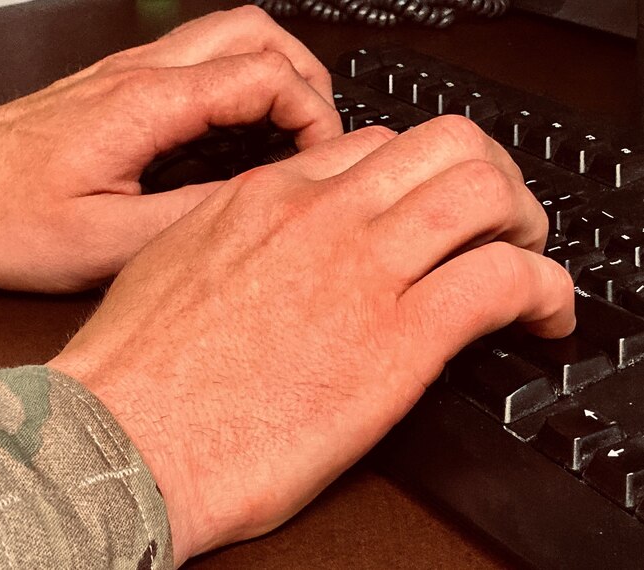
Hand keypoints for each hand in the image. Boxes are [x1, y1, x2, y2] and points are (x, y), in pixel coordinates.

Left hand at [0, 6, 340, 291]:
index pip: (263, 74)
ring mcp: (128, 74)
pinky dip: (236, 83)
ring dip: (272, 72)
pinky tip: (233, 132)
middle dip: (304, 75)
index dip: (311, 111)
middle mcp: (140, 74)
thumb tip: (253, 204)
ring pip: (227, 35)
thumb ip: (186, 219)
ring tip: (286, 128)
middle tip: (315, 132)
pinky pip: (196, 62)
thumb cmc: (4, 218)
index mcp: (145, 105)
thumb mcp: (101, 242)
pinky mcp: (117, 88)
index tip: (320, 156)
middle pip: (254, 30)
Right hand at [47, 116, 575, 564]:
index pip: (372, 147)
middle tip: (494, 222)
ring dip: (520, 220)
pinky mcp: (398, 340)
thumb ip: (237, 238)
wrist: (122, 440)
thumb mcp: (176, 266)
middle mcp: (319, 216)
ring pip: (484, 190)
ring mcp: (361, 269)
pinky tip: (540, 316)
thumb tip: (272, 248)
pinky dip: (544, 289)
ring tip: (521, 261)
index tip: (424, 210)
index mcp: (264, 199)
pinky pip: (507, 279)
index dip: (413, 176)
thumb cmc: (135, 372)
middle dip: (484, 176)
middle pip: (442, 145)